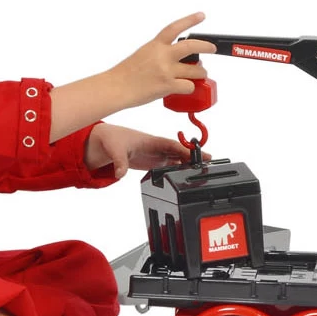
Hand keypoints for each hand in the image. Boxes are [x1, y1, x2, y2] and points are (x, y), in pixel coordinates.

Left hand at [85, 123, 212, 178]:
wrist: (106, 140)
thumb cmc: (112, 139)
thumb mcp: (115, 150)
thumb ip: (119, 163)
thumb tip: (120, 174)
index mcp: (151, 140)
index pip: (173, 145)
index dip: (186, 151)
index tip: (197, 155)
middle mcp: (157, 147)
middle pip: (180, 152)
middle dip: (194, 157)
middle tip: (209, 163)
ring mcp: (156, 154)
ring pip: (177, 159)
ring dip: (189, 164)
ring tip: (203, 172)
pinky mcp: (153, 162)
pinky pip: (170, 165)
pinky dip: (180, 169)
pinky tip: (188, 176)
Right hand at [108, 13, 216, 107]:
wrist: (115, 87)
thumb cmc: (125, 74)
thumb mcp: (143, 55)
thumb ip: (160, 54)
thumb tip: (177, 60)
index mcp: (155, 45)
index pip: (175, 28)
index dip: (190, 20)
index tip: (201, 15)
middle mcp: (162, 55)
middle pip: (192, 47)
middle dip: (207, 47)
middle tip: (212, 48)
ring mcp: (166, 70)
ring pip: (196, 70)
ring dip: (201, 73)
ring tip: (199, 75)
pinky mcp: (168, 85)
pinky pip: (189, 86)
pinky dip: (190, 88)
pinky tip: (184, 89)